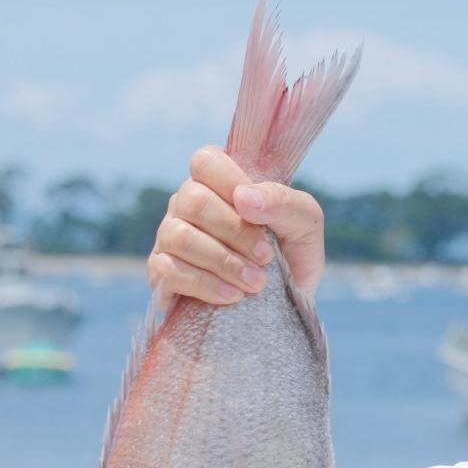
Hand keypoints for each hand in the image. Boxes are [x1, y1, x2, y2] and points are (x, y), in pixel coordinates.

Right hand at [146, 146, 326, 307]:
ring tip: (256, 283)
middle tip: (266, 257)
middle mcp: (187, 205)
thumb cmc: (294, 256)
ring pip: (179, 237)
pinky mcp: (162, 272)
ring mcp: (169, 237)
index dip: (230, 182)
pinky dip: (205, 284)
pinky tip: (232, 295)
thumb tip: (244, 197)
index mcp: (219, 183)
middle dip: (236, 233)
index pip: (206, 161)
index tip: (259, 214)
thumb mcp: (305, 224)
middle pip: (194, 201)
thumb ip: (284, 202)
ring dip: (224, 262)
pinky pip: (167, 270)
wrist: (287, 306)